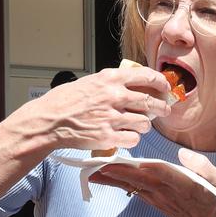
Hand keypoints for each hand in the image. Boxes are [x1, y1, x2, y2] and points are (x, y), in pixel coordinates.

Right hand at [16, 66, 170, 154]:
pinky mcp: (108, 137)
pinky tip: (126, 136)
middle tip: (164, 111)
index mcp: (110, 79)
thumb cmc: (65, 101)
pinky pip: (133, 140)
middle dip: (162, 108)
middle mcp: (114, 97)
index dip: (161, 83)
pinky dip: (132, 139)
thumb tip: (132, 85)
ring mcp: (112, 118)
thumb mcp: (90, 82)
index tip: (165, 88)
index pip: (146, 77)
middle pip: (150, 103)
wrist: (49, 120)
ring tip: (139, 126)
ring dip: (144, 126)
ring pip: (144, 124)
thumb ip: (111, 83)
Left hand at [90, 148, 215, 216]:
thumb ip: (203, 166)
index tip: (136, 161)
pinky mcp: (149, 200)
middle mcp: (166, 191)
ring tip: (92, 170)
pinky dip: (115, 182)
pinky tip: (101, 177)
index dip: (150, 167)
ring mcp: (156, 197)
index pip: (165, 173)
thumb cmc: (210, 198)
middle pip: (140, 178)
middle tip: (100, 163)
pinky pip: (131, 189)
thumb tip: (182, 154)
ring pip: (132, 185)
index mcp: (184, 184)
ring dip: (112, 178)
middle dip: (120, 171)